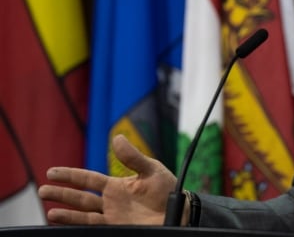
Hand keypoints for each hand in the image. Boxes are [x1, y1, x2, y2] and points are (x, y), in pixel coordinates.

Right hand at [38, 134, 176, 224]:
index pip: (87, 179)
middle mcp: (110, 202)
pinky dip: (78, 225)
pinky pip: (93, 227)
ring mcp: (112, 216)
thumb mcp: (151, 170)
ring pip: (83, 214)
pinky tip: (65, 222)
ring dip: (66, 213)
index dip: (70, 175)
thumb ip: (133, 157)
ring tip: (49, 212)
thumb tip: (116, 138)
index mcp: (116, 186)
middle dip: (61, 194)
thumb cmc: (167, 190)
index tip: (51, 172)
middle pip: (80, 197)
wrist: (179, 212)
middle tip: (42, 191)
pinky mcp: (116, 228)